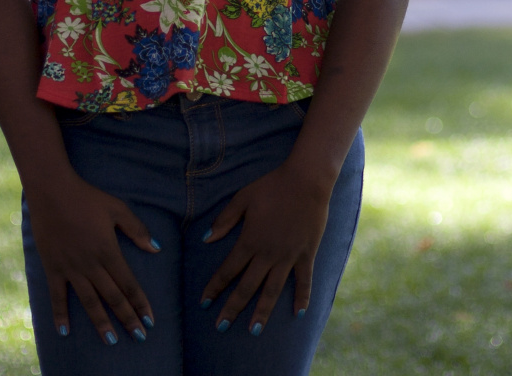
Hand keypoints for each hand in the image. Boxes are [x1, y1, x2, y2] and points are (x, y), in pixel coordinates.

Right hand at [27, 176, 158, 344]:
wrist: (53, 191)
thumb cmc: (88, 198)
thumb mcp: (118, 209)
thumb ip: (137, 230)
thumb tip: (156, 249)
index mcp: (109, 251)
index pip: (129, 284)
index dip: (140, 303)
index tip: (150, 320)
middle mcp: (91, 264)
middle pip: (112, 298)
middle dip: (127, 318)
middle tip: (138, 337)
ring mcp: (70, 268)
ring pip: (89, 302)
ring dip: (100, 322)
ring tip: (110, 340)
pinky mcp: (52, 268)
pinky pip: (57, 296)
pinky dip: (60, 314)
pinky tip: (64, 332)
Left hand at [199, 162, 333, 334]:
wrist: (307, 180)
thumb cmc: (272, 186)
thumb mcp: (243, 198)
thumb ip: (225, 220)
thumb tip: (206, 239)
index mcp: (249, 241)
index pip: (227, 271)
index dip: (214, 288)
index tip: (204, 303)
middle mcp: (267, 254)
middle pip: (247, 287)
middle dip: (232, 308)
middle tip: (221, 327)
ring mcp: (289, 256)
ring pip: (272, 290)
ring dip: (262, 312)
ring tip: (254, 331)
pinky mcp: (307, 254)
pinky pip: (304, 280)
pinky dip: (302, 298)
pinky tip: (299, 314)